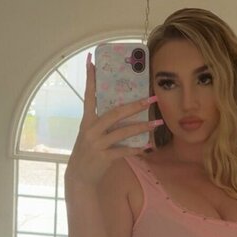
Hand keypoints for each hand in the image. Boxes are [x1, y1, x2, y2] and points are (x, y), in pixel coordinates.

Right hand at [66, 55, 163, 186]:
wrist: (79, 176)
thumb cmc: (88, 152)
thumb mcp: (90, 134)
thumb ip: (103, 122)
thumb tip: (124, 109)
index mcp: (87, 120)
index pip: (88, 95)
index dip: (90, 78)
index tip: (91, 60)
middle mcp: (91, 129)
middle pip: (115, 112)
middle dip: (135, 105)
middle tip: (151, 98)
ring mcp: (97, 143)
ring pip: (123, 132)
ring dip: (142, 127)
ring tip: (157, 123)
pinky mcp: (104, 157)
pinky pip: (124, 151)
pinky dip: (136, 149)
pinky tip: (147, 147)